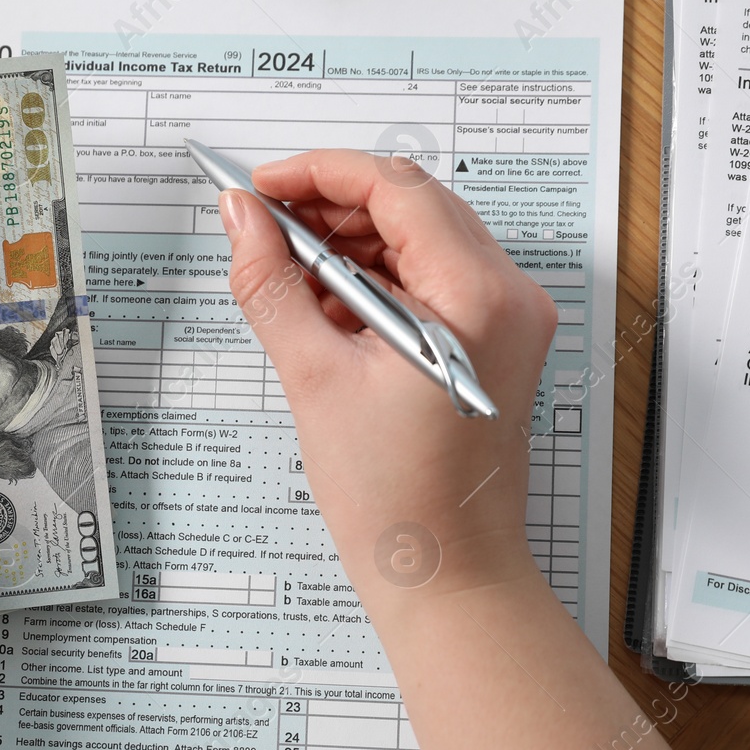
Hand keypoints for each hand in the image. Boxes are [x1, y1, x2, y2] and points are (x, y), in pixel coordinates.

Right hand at [221, 150, 556, 597]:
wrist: (447, 575)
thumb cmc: (398, 499)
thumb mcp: (315, 378)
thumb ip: (272, 285)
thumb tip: (242, 220)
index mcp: (478, 296)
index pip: (396, 188)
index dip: (319, 174)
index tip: (260, 186)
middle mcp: (507, 296)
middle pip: (411, 205)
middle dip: (330, 205)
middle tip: (261, 224)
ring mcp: (505, 319)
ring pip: (418, 239)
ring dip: (349, 242)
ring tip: (284, 270)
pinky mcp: (492, 341)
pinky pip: (428, 280)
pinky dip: (373, 279)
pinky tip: (321, 306)